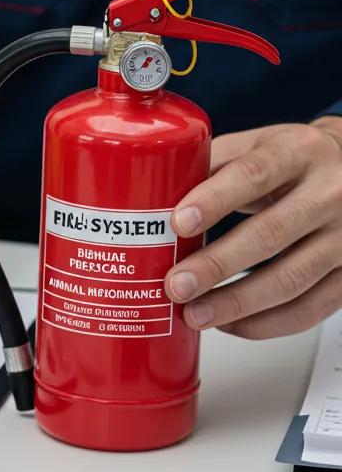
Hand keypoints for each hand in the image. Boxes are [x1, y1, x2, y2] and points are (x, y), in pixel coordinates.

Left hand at [165, 118, 341, 338]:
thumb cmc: (295, 161)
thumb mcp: (257, 147)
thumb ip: (210, 167)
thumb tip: (148, 198)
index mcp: (298, 153)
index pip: (255, 174)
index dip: (214, 199)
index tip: (178, 222)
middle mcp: (329, 193)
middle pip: (271, 234)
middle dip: (217, 266)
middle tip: (176, 286)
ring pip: (292, 279)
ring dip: (237, 304)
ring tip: (195, 315)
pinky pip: (310, 308)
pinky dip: (265, 323)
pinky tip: (230, 324)